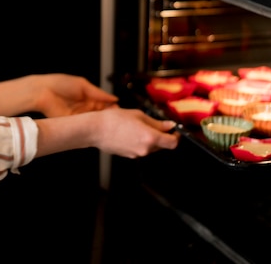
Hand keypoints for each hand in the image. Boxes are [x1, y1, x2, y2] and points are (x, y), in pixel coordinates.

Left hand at [0, 73, 117, 117]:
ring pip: (95, 120)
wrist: (43, 92)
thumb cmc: (60, 84)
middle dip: (110, 115)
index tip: (121, 110)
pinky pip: (85, 125)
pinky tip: (101, 126)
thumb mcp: (83, 85)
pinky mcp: (73, 122)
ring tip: (113, 122)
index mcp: (87, 96)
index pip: (104, 104)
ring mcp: (79, 115)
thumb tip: (115, 98)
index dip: (112, 107)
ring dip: (103, 121)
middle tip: (120, 118)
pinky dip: (92, 125)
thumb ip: (99, 93)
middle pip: (101, 113)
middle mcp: (84, 107)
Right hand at [36, 106, 178, 158]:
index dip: (175, 136)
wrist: (95, 129)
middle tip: (151, 123)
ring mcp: (136, 154)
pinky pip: (139, 149)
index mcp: (150, 138)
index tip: (174, 130)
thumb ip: (156, 122)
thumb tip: (169, 126)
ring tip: (135, 126)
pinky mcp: (128, 155)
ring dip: (148, 138)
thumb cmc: (113, 120)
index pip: (172, 143)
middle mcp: (145, 149)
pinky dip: (138, 142)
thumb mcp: (137, 115)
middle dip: (160, 136)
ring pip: (149, 147)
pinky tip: (128, 133)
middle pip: (161, 145)